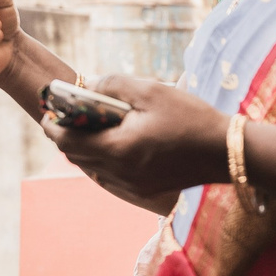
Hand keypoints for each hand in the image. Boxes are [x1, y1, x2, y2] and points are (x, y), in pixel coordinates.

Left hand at [49, 75, 227, 211]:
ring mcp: (133, 186)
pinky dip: (104, 159)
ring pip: (94, 168)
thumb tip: (87, 87)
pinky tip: (117, 141)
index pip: (68, 143)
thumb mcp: (149, 90)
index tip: (47, 113)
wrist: (228, 152)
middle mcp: (120, 174)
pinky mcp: (146, 190)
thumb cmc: (190, 117)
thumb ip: (112, 85)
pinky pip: (111, 176)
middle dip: (66, 137)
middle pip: (77, 158)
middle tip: (68, 115)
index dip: (52, 127)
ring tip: (92, 125)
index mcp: (117, 150)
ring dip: (86, 148)